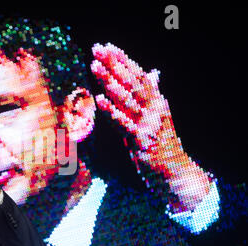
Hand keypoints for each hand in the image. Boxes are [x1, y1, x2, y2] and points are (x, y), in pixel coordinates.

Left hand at [90, 43, 210, 210]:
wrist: (176, 172)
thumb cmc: (163, 143)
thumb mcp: (158, 116)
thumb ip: (151, 95)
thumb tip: (153, 73)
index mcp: (157, 101)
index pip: (138, 75)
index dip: (122, 60)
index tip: (107, 46)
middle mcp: (155, 108)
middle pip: (131, 82)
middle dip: (113, 64)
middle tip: (97, 49)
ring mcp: (148, 124)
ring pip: (127, 99)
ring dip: (109, 82)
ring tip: (94, 66)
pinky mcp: (141, 140)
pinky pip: (124, 123)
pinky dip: (112, 111)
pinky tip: (99, 99)